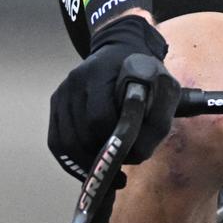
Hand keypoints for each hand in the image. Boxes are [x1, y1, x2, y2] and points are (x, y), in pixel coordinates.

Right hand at [48, 14, 181, 180]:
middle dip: (101, 156)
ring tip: (107, 174)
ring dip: (86, 163)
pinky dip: (71, 161)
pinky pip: (57, 142)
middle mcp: (75, 81)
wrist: (120, 48)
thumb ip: (165, 110)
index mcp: (99, 72)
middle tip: (120, 172)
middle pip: (80, 135)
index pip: (99, 119)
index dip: (115, 142)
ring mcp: (62, 92)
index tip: (132, 157)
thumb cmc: (145, 72)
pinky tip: (90, 168)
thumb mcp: (163, 84)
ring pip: (66, 142)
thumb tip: (165, 132)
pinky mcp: (56, 104)